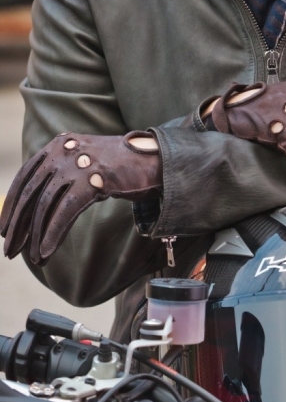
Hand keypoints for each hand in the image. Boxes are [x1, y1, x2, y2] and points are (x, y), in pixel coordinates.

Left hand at [1, 132, 161, 265]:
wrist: (154, 160)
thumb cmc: (120, 167)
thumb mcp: (84, 162)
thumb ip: (61, 173)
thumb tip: (34, 206)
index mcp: (58, 144)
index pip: (25, 177)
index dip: (12, 206)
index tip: (3, 229)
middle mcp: (64, 150)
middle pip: (31, 192)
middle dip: (18, 225)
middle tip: (9, 249)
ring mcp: (78, 164)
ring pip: (45, 204)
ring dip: (35, 235)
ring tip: (31, 257)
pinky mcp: (93, 180)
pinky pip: (65, 212)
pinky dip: (52, 234)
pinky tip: (45, 251)